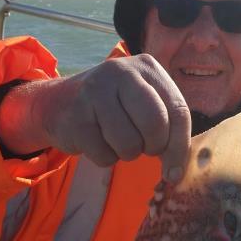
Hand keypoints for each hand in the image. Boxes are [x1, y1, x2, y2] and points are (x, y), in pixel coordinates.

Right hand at [0, 55, 191, 181]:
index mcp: (147, 67)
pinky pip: (105, 156)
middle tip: (144, 148)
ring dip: (127, 153)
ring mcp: (96, 92)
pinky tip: (97, 140)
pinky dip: (105, 157)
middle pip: (155, 124)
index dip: (180, 147)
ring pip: (129, 144)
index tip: (174, 171)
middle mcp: (122, 72)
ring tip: (117, 140)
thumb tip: (175, 173)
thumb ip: (167, 130)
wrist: (60, 103)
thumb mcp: (145, 106)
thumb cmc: (115, 109)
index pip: (178, 111)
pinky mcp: (76, 116)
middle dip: (153, 147)